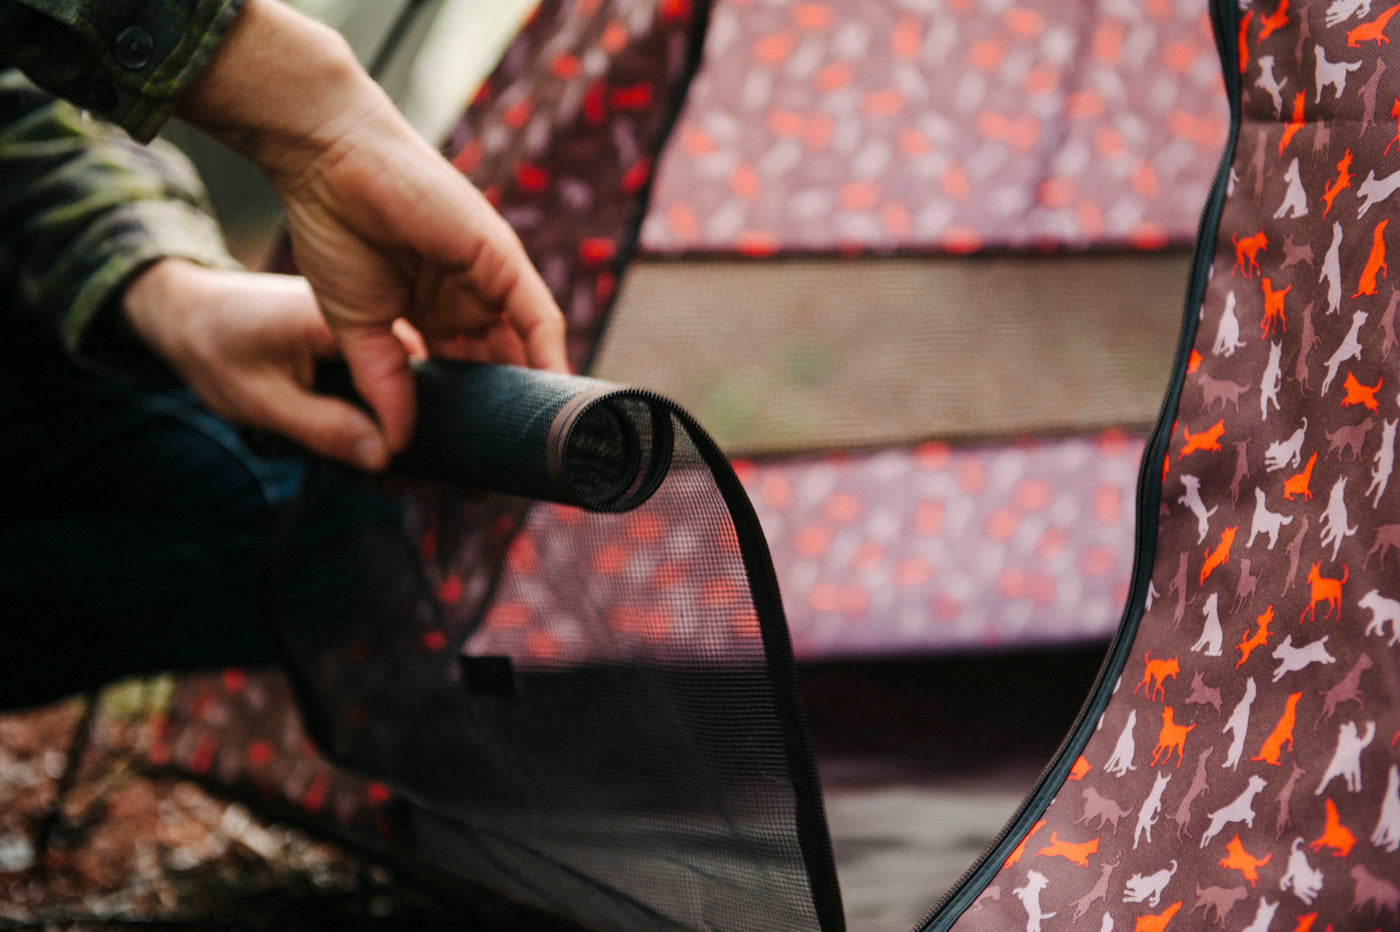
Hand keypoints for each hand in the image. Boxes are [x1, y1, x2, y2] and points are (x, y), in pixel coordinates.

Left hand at [122, 259, 402, 470]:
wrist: (183, 312)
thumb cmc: (213, 348)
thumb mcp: (264, 401)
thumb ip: (326, 429)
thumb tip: (384, 458)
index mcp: (340, 319)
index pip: (406, 372)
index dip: (410, 425)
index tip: (399, 472)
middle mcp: (358, 316)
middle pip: (409, 378)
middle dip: (402, 433)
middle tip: (392, 484)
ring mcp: (354, 327)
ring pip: (391, 383)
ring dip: (385, 427)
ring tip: (375, 474)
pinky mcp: (346, 340)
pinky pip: (371, 379)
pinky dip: (368, 411)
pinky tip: (359, 446)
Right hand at [176, 0, 567, 458]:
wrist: (329, 164)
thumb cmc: (334, 234)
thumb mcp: (358, 329)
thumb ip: (384, 383)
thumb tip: (396, 446)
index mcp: (433, 313)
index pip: (465, 375)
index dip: (471, 417)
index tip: (472, 464)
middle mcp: (469, 299)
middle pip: (501, 367)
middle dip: (506, 415)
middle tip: (509, 468)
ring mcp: (488, 279)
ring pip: (525, 346)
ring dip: (534, 394)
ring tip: (539, 443)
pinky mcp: (502, 257)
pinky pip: (537, 314)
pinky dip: (548, 354)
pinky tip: (551, 393)